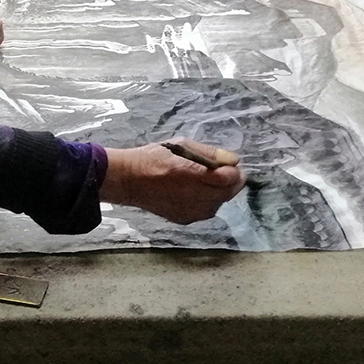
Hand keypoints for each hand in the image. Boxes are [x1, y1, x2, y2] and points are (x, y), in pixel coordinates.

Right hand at [98, 139, 245, 223]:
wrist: (130, 180)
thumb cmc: (154, 157)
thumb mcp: (181, 144)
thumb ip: (209, 153)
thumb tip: (233, 160)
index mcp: (194, 174)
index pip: (231, 178)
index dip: (234, 170)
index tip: (227, 164)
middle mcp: (196, 196)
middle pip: (230, 193)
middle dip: (229, 181)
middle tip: (218, 171)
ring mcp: (191, 211)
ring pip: (220, 203)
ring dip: (218, 192)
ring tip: (202, 181)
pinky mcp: (186, 220)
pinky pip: (207, 211)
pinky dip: (206, 201)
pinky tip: (193, 192)